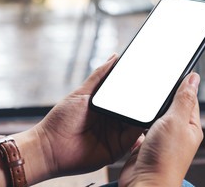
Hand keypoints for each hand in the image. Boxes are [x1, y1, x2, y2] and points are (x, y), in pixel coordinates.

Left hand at [32, 54, 142, 178]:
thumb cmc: (61, 119)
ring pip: (136, 122)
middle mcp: (112, 120)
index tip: (148, 77)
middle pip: (133, 109)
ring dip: (144, 115)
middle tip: (155, 91)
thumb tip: (115, 57)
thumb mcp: (81, 93)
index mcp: (105, 106)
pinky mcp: (117, 149)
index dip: (136, 88)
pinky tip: (145, 121)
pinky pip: (133, 138)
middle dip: (144, 101)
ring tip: (153, 104)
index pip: (125, 95)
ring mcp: (116, 135)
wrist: (49, 147)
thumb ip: (99, 76)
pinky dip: (141, 130)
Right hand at [119, 73, 202, 186]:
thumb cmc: (165, 158)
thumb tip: (194, 78)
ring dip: (148, 107)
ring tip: (141, 97)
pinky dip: (136, 120)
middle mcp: (177, 132)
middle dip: (162, 94)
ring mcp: (160, 139)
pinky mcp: (144, 144)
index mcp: (191, 126)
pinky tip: (131, 115)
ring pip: (154, 116)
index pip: (189, 97)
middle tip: (153, 81)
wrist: (144, 184)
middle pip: (170, 105)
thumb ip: (184, 98)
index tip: (172, 69)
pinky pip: (140, 127)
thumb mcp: (176, 121)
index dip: (181, 83)